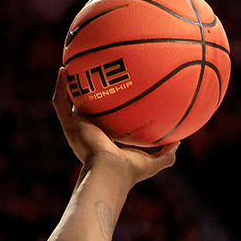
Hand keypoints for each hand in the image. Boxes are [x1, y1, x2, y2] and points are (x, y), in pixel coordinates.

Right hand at [52, 68, 177, 184]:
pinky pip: (60, 102)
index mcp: (104, 141)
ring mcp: (76, 129)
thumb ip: (167, 152)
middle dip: (85, 95)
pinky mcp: (69, 125)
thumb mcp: (154, 161)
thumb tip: (179, 140)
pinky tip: (62, 71)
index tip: (111, 95)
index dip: (105, 109)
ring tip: (70, 68)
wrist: (111, 171)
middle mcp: (88, 133)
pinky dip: (60, 87)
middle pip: (84, 110)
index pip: (103, 122)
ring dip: (68, 87)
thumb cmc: (130, 170)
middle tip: (89, 77)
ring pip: (68, 103)